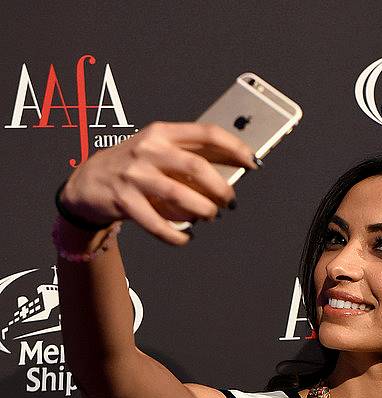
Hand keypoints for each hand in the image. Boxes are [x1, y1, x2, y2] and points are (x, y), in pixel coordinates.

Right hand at [58, 121, 257, 245]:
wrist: (87, 182)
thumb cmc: (132, 168)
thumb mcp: (156, 153)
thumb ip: (186, 160)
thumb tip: (229, 174)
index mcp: (161, 132)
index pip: (206, 133)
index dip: (234, 147)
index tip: (252, 162)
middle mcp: (148, 149)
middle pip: (197, 166)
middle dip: (221, 187)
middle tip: (230, 201)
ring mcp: (134, 174)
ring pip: (180, 194)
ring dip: (203, 210)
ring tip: (210, 217)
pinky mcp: (123, 199)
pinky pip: (157, 223)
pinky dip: (176, 235)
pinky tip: (185, 238)